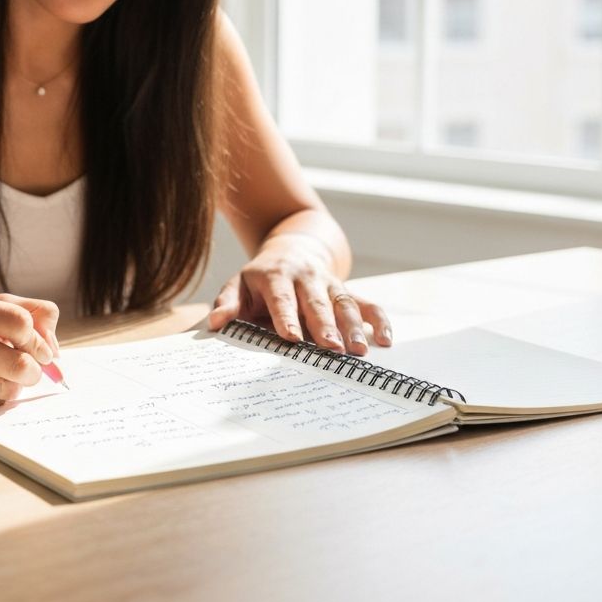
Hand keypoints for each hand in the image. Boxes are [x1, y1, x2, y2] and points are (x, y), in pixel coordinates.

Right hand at [0, 291, 60, 410]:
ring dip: (16, 384)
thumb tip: (54, 349)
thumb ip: (29, 312)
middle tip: (30, 367)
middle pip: (18, 364)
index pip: (20, 323)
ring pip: (7, 390)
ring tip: (5, 373)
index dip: (37, 339)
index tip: (39, 347)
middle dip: (34, 369)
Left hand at [207, 243, 391, 355]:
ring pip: (343, 302)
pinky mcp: (346, 289)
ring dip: (352, 327)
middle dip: (324, 325)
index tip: (291, 337)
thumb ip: (227, 303)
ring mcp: (328, 282)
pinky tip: (385, 340)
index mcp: (275, 276)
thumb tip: (216, 322)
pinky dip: (378, 320)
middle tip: (332, 348)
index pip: (281, 298)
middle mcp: (305, 277)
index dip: (286, 317)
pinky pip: (366, 303)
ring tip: (358, 351)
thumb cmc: (260, 279)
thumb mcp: (239, 285)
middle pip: (316, 301)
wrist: (291, 249)